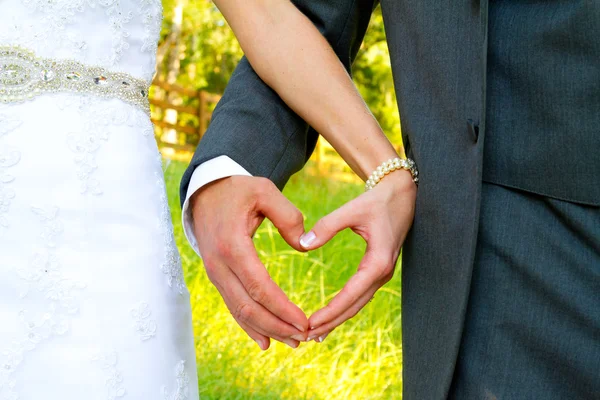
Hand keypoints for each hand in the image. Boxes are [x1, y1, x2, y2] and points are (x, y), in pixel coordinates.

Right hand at [191, 176, 309, 349]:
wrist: (205, 190)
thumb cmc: (238, 189)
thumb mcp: (265, 191)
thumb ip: (288, 216)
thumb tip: (305, 245)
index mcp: (233, 245)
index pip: (259, 287)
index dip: (282, 308)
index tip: (305, 322)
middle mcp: (219, 264)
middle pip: (248, 307)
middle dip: (277, 327)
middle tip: (304, 338)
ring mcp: (215, 273)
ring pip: (240, 311)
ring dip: (266, 330)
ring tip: (292, 342)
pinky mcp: (217, 276)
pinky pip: (232, 305)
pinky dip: (249, 325)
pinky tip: (265, 340)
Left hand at [299, 170, 416, 341]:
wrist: (404, 194)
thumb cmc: (378, 201)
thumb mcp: (352, 209)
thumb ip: (327, 226)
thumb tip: (302, 244)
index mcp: (378, 262)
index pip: (350, 295)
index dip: (330, 311)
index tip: (310, 323)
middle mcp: (383, 273)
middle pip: (354, 307)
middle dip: (331, 323)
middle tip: (305, 337)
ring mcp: (383, 274)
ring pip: (358, 304)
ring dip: (337, 319)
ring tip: (314, 334)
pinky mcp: (379, 270)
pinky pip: (360, 296)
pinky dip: (345, 308)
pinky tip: (331, 317)